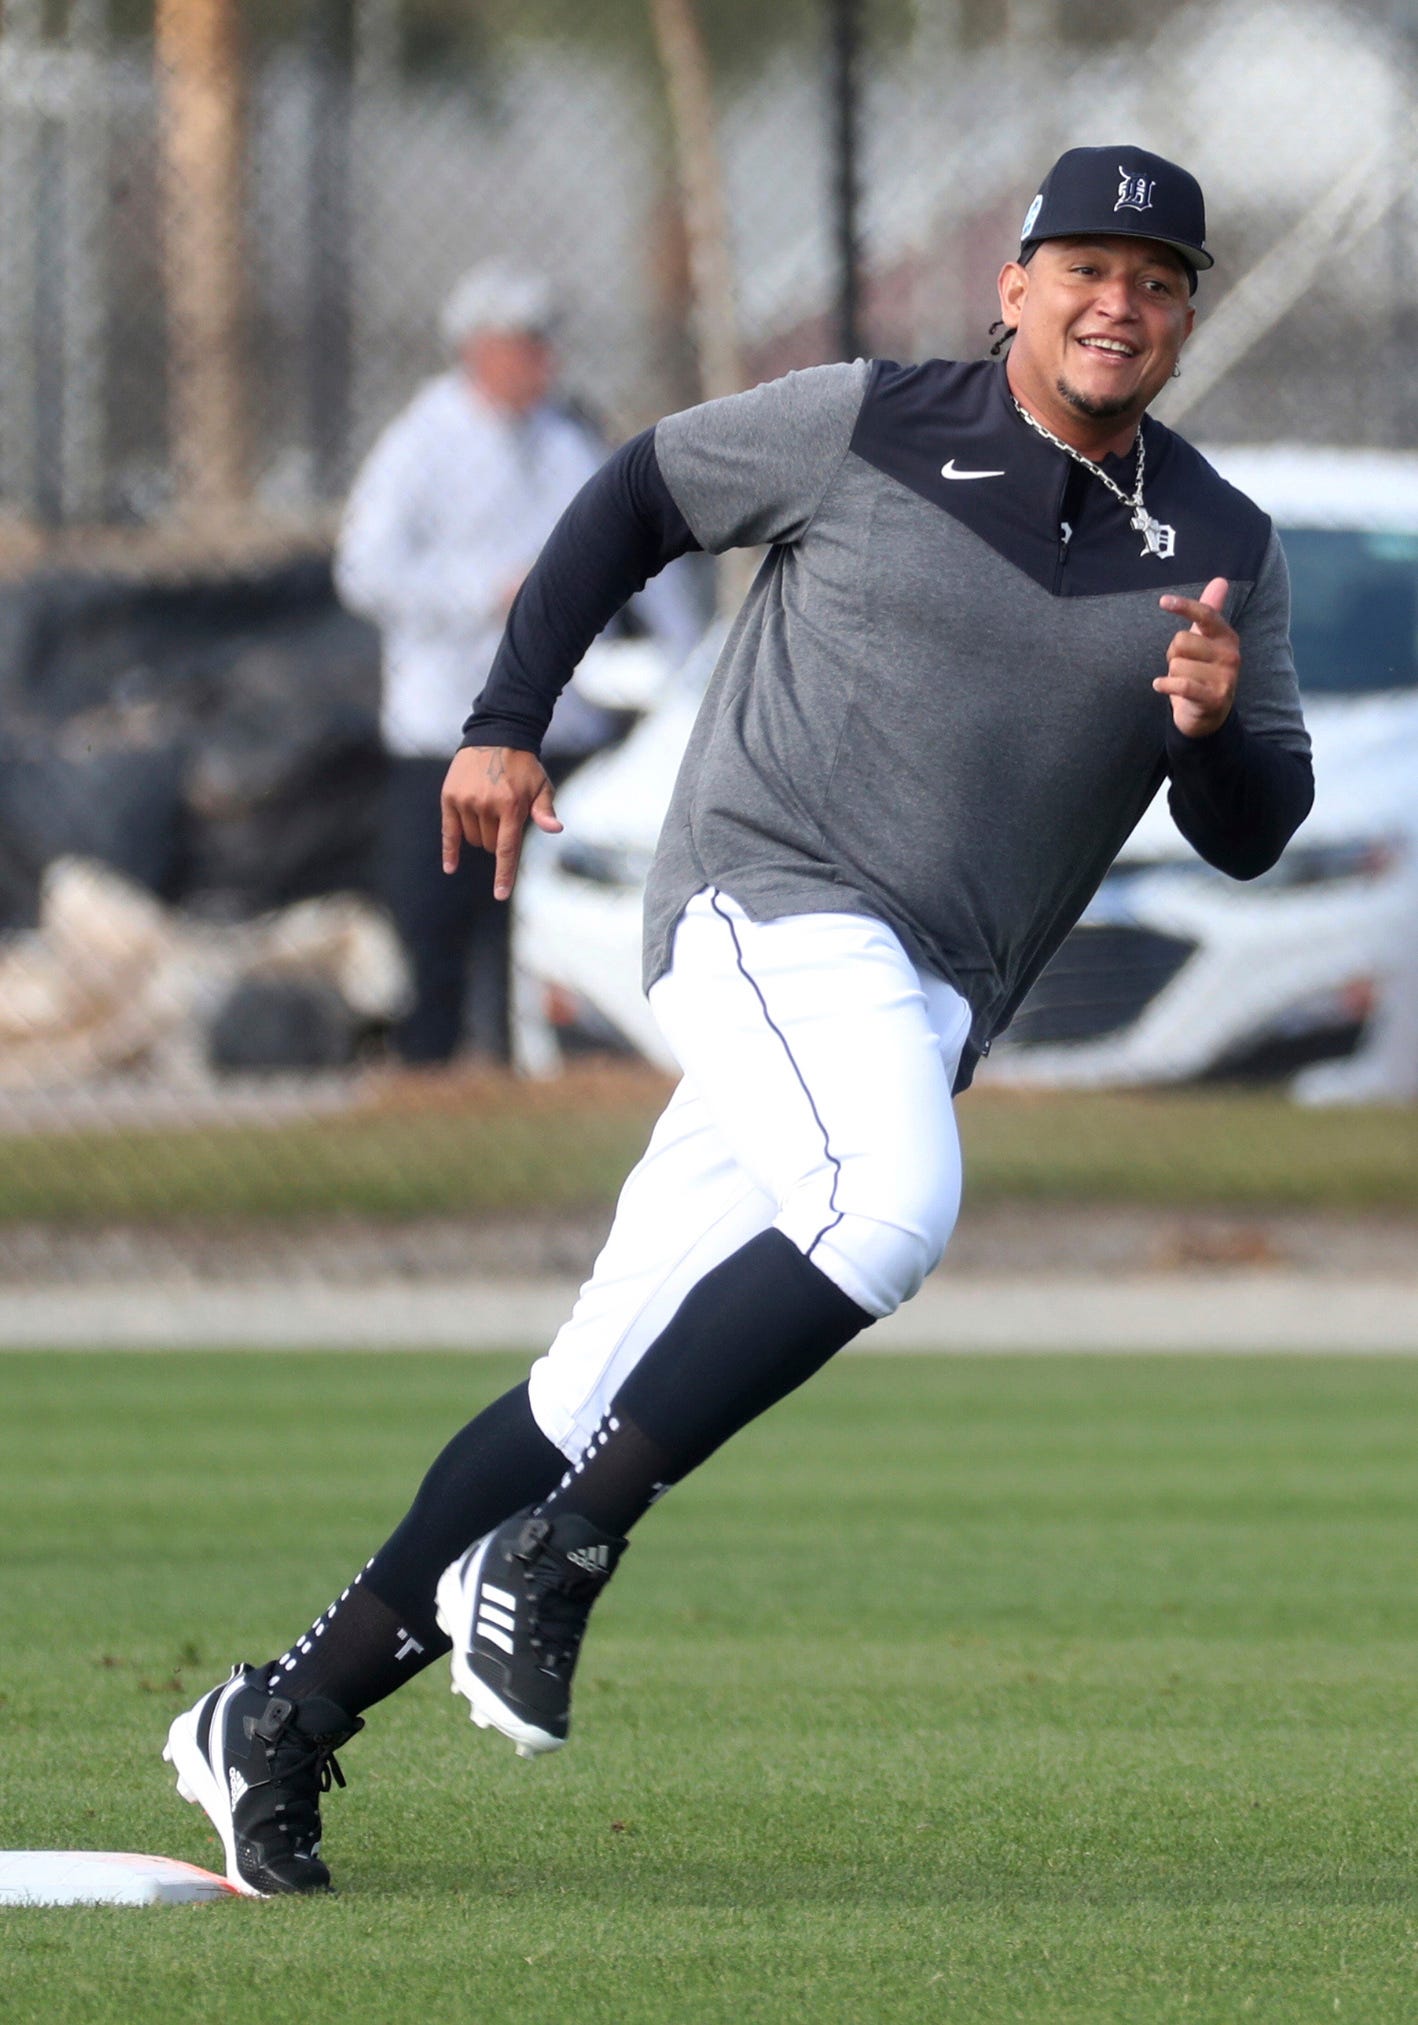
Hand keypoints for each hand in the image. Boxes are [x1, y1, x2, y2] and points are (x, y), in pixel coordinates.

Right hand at [440, 745, 561, 899]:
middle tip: (504, 816)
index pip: (506, 849)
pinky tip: (451, 867)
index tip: (500, 894)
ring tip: (488, 808)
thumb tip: (555, 829)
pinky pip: (448, 832)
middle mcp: (486, 805)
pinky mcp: (450, 796)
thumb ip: (545, 811)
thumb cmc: (524, 767)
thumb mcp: (541, 786)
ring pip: (472, 838)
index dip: (503, 874)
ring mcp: (466, 801)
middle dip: (498, 839)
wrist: (496, 736)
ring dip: (480, 834)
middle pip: (489, 844)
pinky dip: (450, 850)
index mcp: (511, 806)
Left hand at [1154, 577, 1238, 737]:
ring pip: (1176, 664)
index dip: (1184, 606)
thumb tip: (1220, 580)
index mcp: (1227, 637)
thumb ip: (1210, 611)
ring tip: (1181, 681)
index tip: (1163, 602)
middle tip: (1181, 666)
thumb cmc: (1203, 672)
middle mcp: (1230, 655)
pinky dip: (1165, 685)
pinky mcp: (1214, 698)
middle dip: (1172, 654)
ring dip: (1171, 674)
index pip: (1206, 615)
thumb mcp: (1207, 641)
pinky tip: (1161, 686)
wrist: (1209, 715)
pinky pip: (1180, 685)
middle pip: (1181, 640)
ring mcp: (1225, 677)